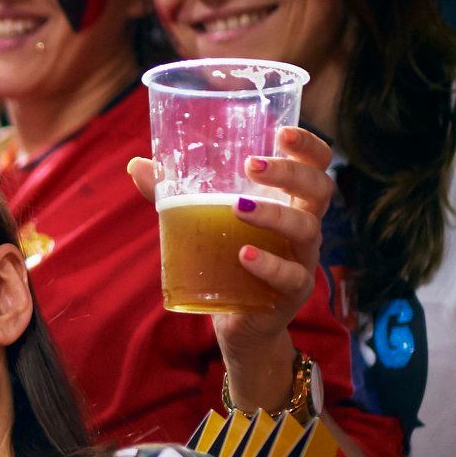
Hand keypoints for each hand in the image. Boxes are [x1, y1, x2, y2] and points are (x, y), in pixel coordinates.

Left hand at [128, 126, 335, 403]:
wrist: (239, 324)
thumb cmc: (227, 262)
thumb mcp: (204, 224)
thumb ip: (175, 195)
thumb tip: (135, 165)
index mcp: (291, 202)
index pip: (316, 165)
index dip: (308, 146)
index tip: (283, 132)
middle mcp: (305, 226)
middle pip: (319, 189)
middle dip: (290, 173)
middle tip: (252, 165)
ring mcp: (303, 260)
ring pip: (306, 229)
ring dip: (274, 214)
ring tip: (238, 207)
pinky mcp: (293, 292)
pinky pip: (290, 277)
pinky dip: (268, 265)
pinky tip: (244, 255)